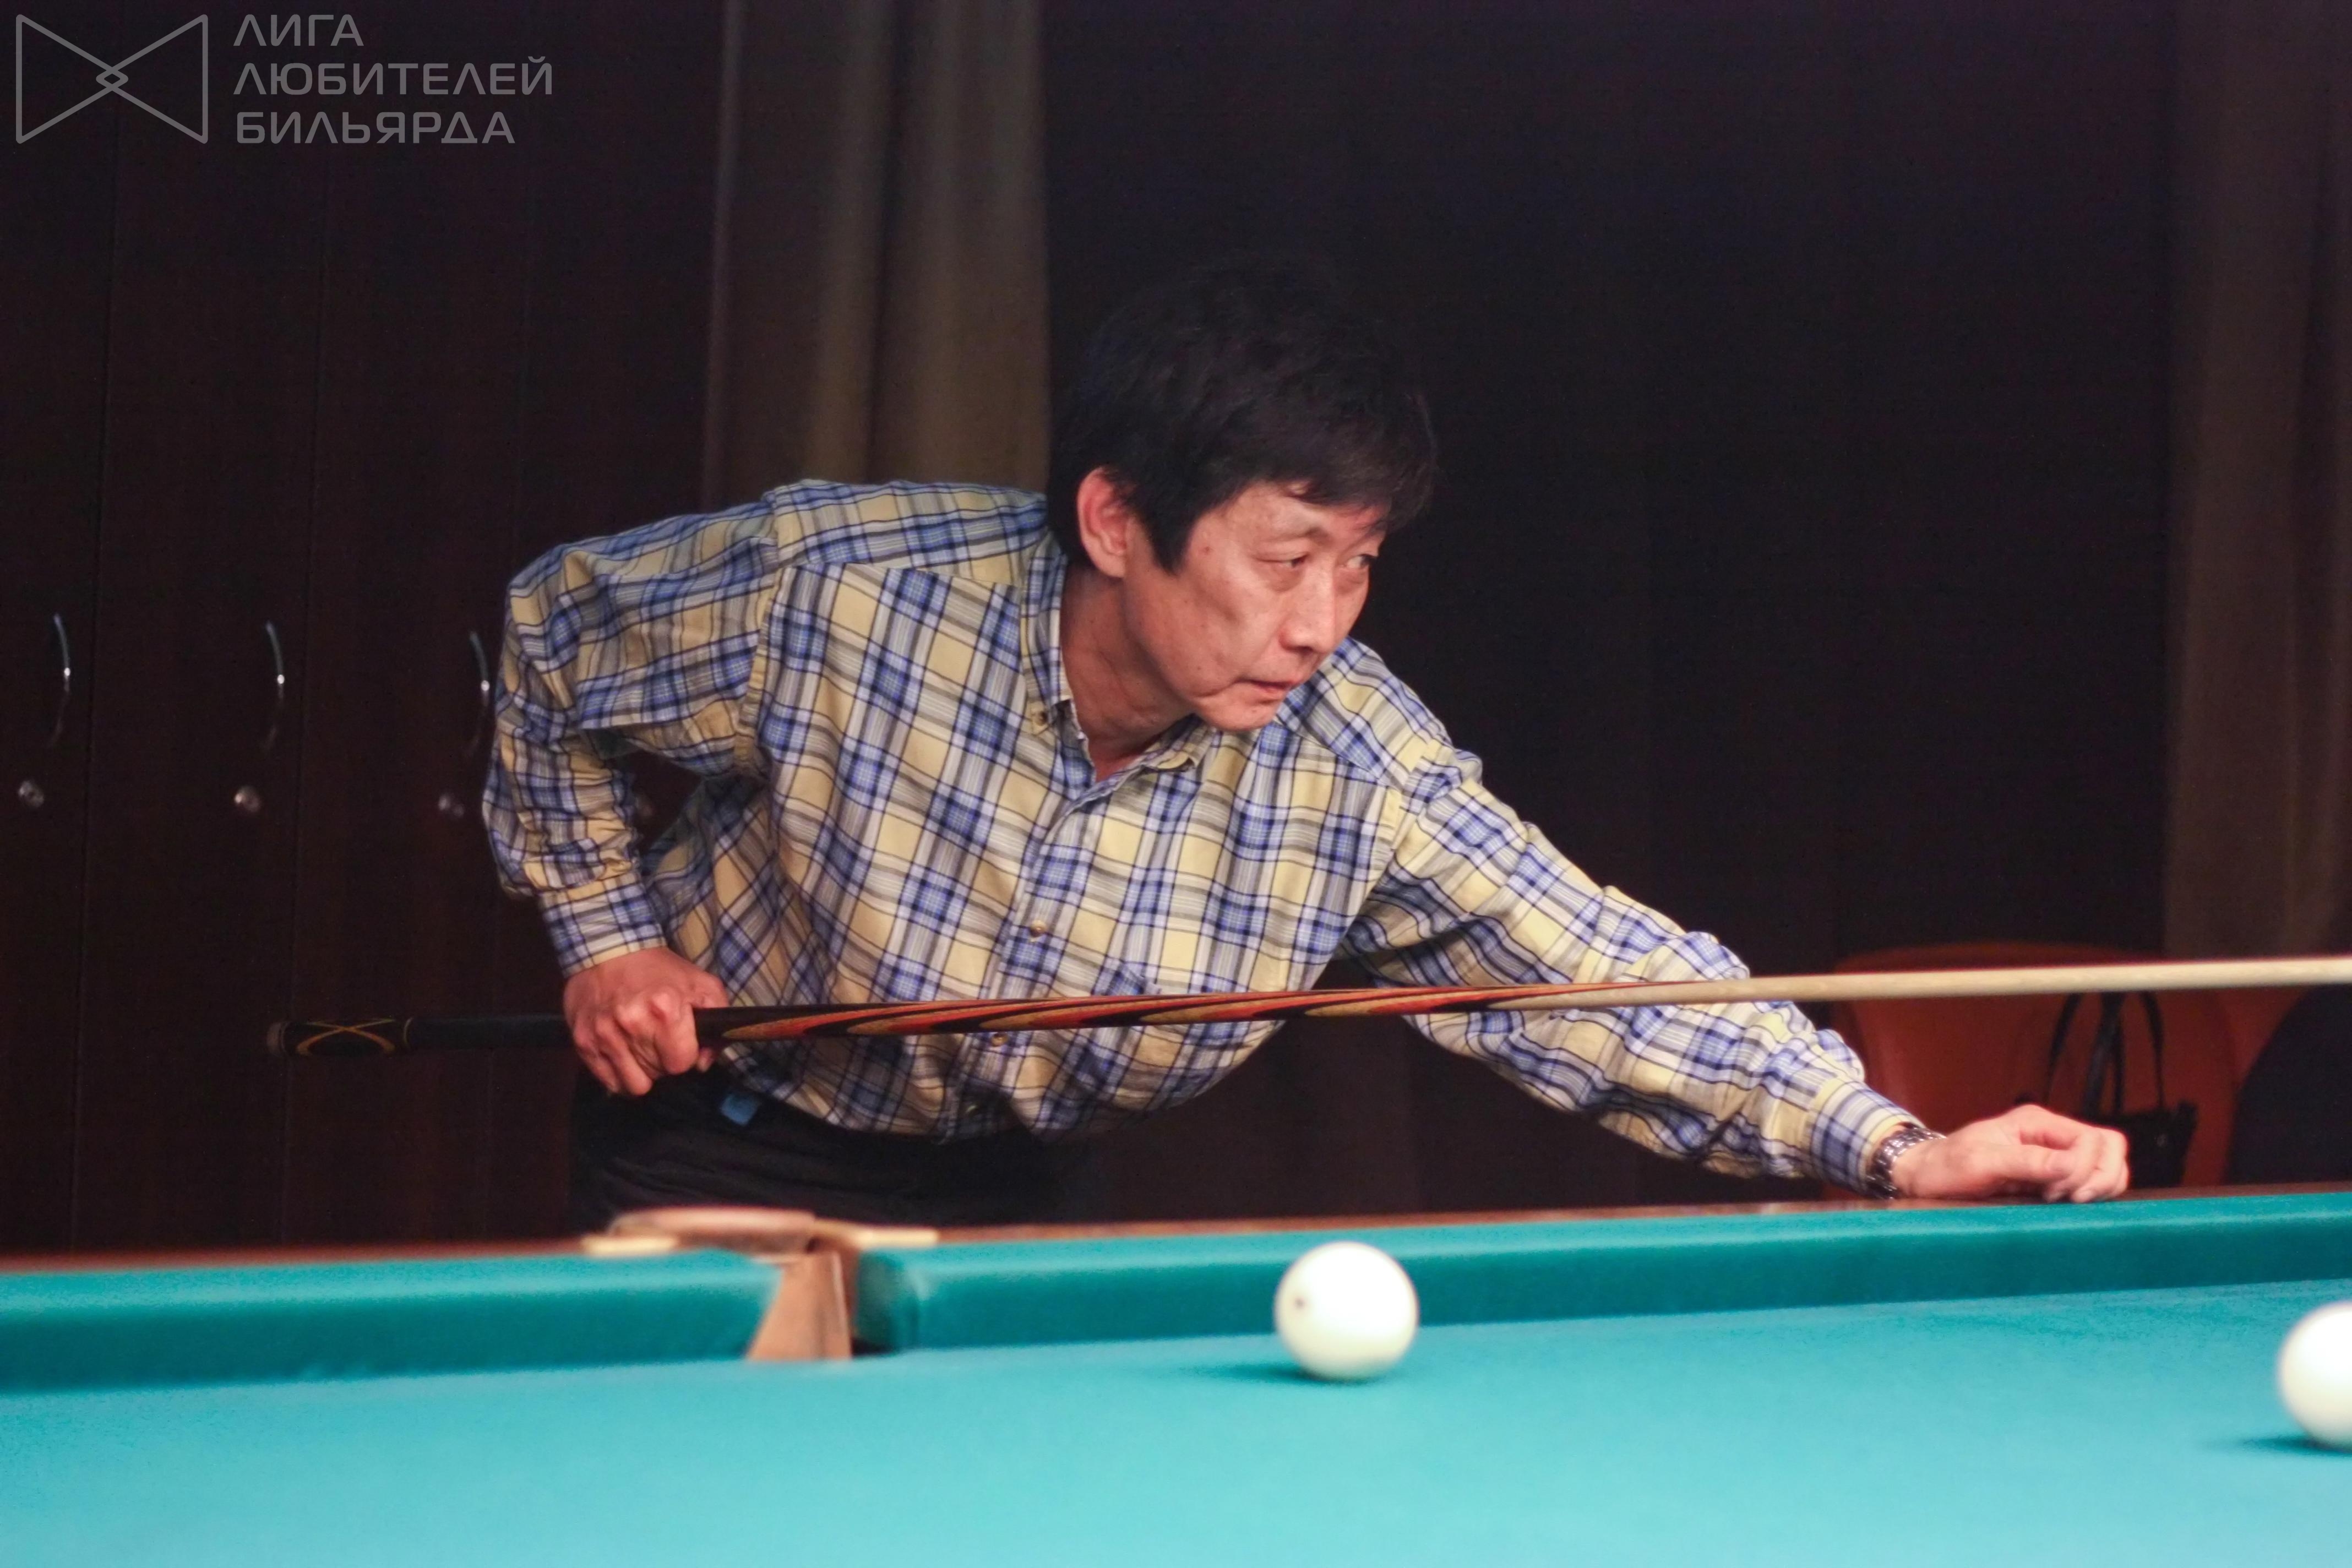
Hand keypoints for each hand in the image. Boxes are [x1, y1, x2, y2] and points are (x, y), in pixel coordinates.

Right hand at [563, 948, 727, 1095]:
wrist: (610, 949)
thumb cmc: (660, 970)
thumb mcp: (702, 984)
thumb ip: (718, 1020)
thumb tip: (704, 1062)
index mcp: (665, 1008)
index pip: (681, 1063)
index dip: (686, 1055)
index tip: (681, 1042)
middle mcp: (632, 1023)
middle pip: (659, 1074)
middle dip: (664, 1062)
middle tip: (659, 1039)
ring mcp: (604, 1034)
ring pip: (635, 1086)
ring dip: (642, 1072)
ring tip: (641, 1048)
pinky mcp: (583, 1041)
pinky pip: (610, 1082)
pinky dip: (619, 1074)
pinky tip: (623, 1053)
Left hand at [1889, 1103, 2130, 1202]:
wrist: (1926, 1175)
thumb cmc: (1947, 1166)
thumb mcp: (1980, 1162)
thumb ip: (2026, 1162)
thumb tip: (2070, 1166)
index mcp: (2037, 1122)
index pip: (2095, 1140)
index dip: (2088, 1169)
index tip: (2059, 1193)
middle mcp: (2051, 1135)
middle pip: (2110, 1149)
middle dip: (2100, 1178)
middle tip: (2066, 1200)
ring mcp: (2054, 1154)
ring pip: (2106, 1165)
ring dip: (2096, 1187)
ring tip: (2060, 1202)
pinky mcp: (2051, 1175)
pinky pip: (2089, 1181)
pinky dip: (2088, 1194)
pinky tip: (2060, 1205)